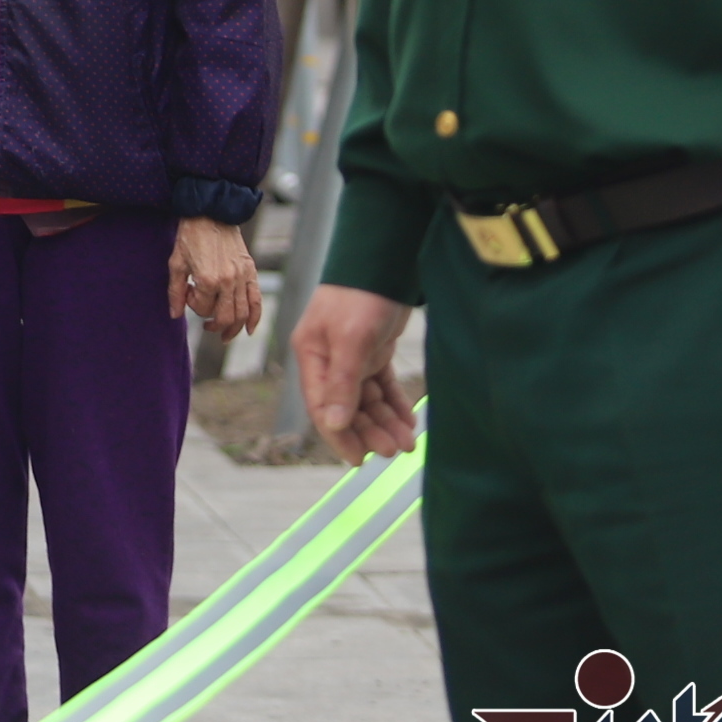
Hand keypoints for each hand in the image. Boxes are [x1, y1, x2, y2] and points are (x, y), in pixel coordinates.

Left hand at [169, 216, 261, 340]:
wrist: (211, 213)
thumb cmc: (190, 237)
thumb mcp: (176, 264)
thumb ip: (175, 292)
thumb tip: (174, 315)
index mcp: (208, 279)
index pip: (203, 309)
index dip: (193, 306)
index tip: (188, 292)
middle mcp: (228, 281)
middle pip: (225, 317)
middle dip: (214, 325)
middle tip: (207, 326)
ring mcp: (242, 277)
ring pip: (242, 313)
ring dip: (234, 328)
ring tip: (225, 334)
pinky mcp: (251, 271)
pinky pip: (257, 300)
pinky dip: (255, 318)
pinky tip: (248, 330)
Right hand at [294, 285, 419, 459]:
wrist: (387, 260)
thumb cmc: (361, 295)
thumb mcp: (351, 340)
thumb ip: (341, 384)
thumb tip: (332, 425)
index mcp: (313, 356)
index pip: (321, 407)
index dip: (339, 436)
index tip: (360, 461)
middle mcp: (328, 359)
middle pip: (346, 407)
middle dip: (370, 431)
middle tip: (395, 450)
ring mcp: (351, 355)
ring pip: (366, 399)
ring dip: (385, 421)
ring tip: (407, 441)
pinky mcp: (373, 350)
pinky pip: (381, 385)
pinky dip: (394, 403)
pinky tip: (408, 420)